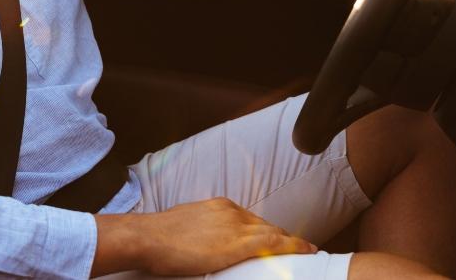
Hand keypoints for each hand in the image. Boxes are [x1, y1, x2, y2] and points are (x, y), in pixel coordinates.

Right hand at [91, 197, 317, 276]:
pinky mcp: (237, 243)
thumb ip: (200, 229)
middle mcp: (230, 211)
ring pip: (273, 232)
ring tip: (307, 250)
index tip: (278, 236)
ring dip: (291, 242)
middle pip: (265, 225)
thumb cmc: (158, 236)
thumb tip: (204, 241)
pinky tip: (307, 251)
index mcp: (218, 206)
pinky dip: (294, 245)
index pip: (250, 219)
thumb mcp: (184, 225)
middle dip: (282, 235)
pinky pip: (275, 243)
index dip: (267, 229)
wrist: (148, 238)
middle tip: (299, 246)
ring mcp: (235, 226)